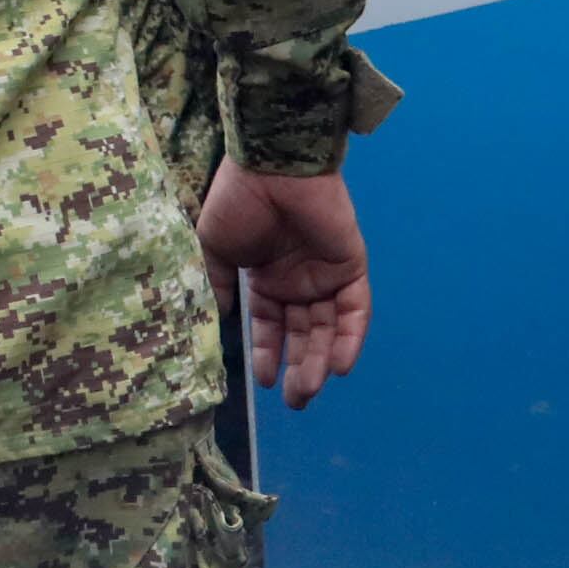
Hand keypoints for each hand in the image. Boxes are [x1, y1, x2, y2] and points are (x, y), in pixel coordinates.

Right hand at [198, 164, 369, 409]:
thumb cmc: (237, 202)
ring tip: (309, 390)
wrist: (271, 165)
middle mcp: (298, 279)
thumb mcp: (214, 247)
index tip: (264, 382)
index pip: (271, 325)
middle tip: (295, 402)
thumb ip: (219, 284)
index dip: (269, 353)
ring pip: (328, 328)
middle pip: (303, 333)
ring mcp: (325, 274)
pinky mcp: (351, 266)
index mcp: (266, 276)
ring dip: (321, 360)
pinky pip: (355, 309)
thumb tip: (220, 319)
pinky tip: (341, 366)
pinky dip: (350, 338)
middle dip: (300, 367)